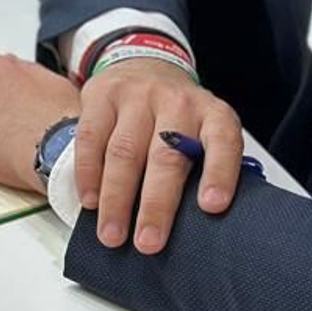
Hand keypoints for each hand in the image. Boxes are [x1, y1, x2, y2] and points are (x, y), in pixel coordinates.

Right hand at [73, 57, 242, 254]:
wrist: (145, 67)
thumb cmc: (179, 119)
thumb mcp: (205, 132)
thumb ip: (205, 168)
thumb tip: (202, 231)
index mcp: (213, 115)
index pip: (222, 141)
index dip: (219, 173)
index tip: (211, 206)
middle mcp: (177, 102)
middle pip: (166, 155)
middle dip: (156, 204)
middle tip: (148, 243)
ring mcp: (137, 96)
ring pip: (124, 151)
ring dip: (116, 198)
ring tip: (112, 234)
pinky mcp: (102, 96)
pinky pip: (91, 137)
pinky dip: (88, 174)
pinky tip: (90, 201)